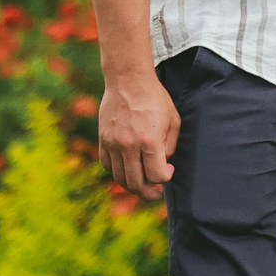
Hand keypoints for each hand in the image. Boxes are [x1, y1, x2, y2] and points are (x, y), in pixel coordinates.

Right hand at [99, 69, 181, 201]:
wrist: (128, 81)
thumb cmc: (155, 99)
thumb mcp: (173, 121)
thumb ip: (170, 146)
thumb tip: (163, 164)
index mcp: (149, 141)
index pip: (156, 176)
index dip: (165, 178)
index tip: (169, 170)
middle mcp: (128, 145)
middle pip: (136, 183)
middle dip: (148, 193)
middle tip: (156, 194)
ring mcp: (112, 144)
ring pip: (119, 177)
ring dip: (132, 186)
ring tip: (142, 186)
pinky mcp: (102, 140)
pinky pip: (107, 165)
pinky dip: (117, 172)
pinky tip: (127, 170)